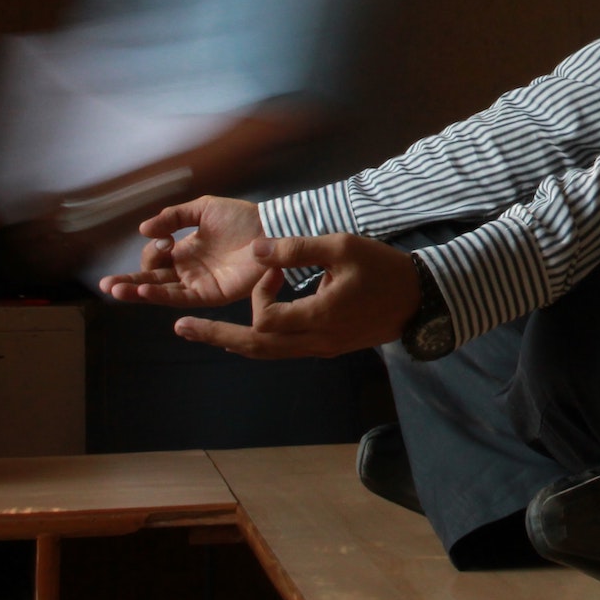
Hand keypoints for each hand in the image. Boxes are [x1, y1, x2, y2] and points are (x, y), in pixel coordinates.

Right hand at [99, 196, 267, 306]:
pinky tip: (144, 291)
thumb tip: (144, 230)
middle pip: (152, 280)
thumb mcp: (202, 210)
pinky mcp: (211, 294)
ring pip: (161, 291)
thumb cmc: (242, 218)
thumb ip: (173, 217)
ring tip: (115, 291)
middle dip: (128, 283)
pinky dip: (161, 295)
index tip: (163, 239)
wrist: (270, 229)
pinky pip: (181, 297)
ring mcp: (198, 283)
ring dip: (137, 292)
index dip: (152, 251)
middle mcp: (189, 269)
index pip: (156, 259)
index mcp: (186, 250)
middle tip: (106, 284)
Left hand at [171, 233, 421, 359]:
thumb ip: (297, 249)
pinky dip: (260, 340)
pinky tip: (246, 330)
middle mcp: (316, 341)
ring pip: (269, 353)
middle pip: (256, 348)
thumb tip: (255, 250)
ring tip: (202, 332)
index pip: (266, 318)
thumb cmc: (383, 268)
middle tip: (180, 327)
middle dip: (217, 336)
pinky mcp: (328, 347)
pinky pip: (285, 349)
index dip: (259, 292)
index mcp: (318, 317)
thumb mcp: (342, 247)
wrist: (420, 298)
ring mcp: (322, 348)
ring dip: (235, 341)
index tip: (274, 268)